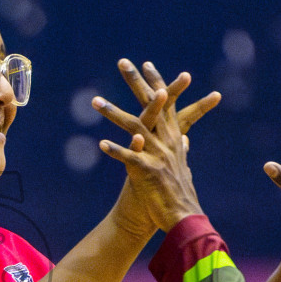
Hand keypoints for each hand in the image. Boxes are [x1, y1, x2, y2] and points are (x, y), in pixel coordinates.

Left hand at [95, 59, 210, 233]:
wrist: (184, 219)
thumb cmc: (180, 195)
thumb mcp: (183, 168)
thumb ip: (182, 152)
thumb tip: (186, 141)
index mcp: (174, 139)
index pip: (166, 104)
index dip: (156, 82)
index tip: (146, 63)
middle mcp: (167, 142)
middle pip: (150, 105)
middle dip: (136, 82)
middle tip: (123, 62)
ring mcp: (157, 156)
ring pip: (134, 127)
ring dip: (113, 113)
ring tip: (95, 101)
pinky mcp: (148, 172)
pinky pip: (129, 159)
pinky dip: (116, 150)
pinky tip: (101, 144)